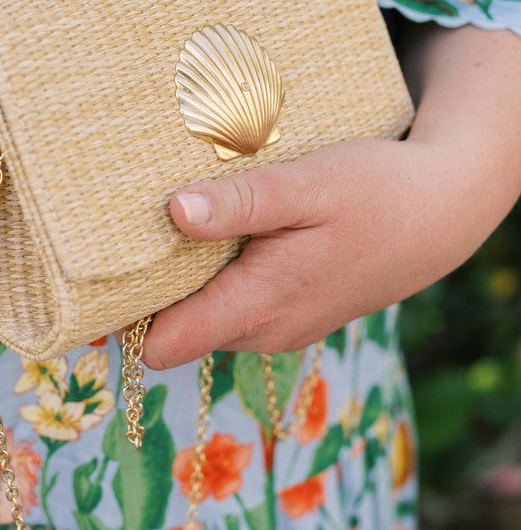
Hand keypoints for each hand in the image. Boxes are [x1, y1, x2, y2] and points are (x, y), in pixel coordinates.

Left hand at [143, 21, 520, 369]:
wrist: (440, 215)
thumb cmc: (375, 191)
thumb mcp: (307, 184)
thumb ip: (241, 204)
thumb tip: (173, 213)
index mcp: (259, 304)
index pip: (162, 345)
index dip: (120, 318)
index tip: (90, 278)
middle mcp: (263, 331)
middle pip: (175, 331)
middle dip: (150, 291)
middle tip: (130, 230)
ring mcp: (278, 328)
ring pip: (203, 318)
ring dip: (187, 283)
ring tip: (180, 225)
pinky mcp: (290, 315)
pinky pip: (232, 308)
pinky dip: (219, 279)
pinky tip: (227, 235)